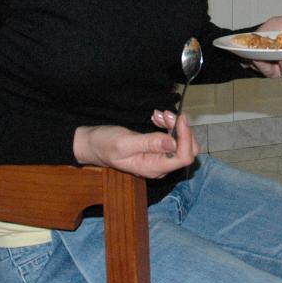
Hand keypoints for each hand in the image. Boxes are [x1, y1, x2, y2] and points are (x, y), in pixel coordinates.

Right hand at [72, 112, 196, 178]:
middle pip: (187, 150)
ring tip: (158, 114)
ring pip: (181, 141)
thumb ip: (149, 144)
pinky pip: (172, 137)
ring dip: (174, 125)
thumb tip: (172, 143)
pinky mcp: (158, 149)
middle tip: (167, 114)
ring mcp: (160, 157)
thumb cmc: (105, 144)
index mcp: (153, 168)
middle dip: (181, 130)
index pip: (183, 157)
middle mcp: (160, 165)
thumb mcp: (124, 143)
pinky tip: (156, 118)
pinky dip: (168, 125)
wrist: (94, 144)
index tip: (180, 119)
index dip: (186, 138)